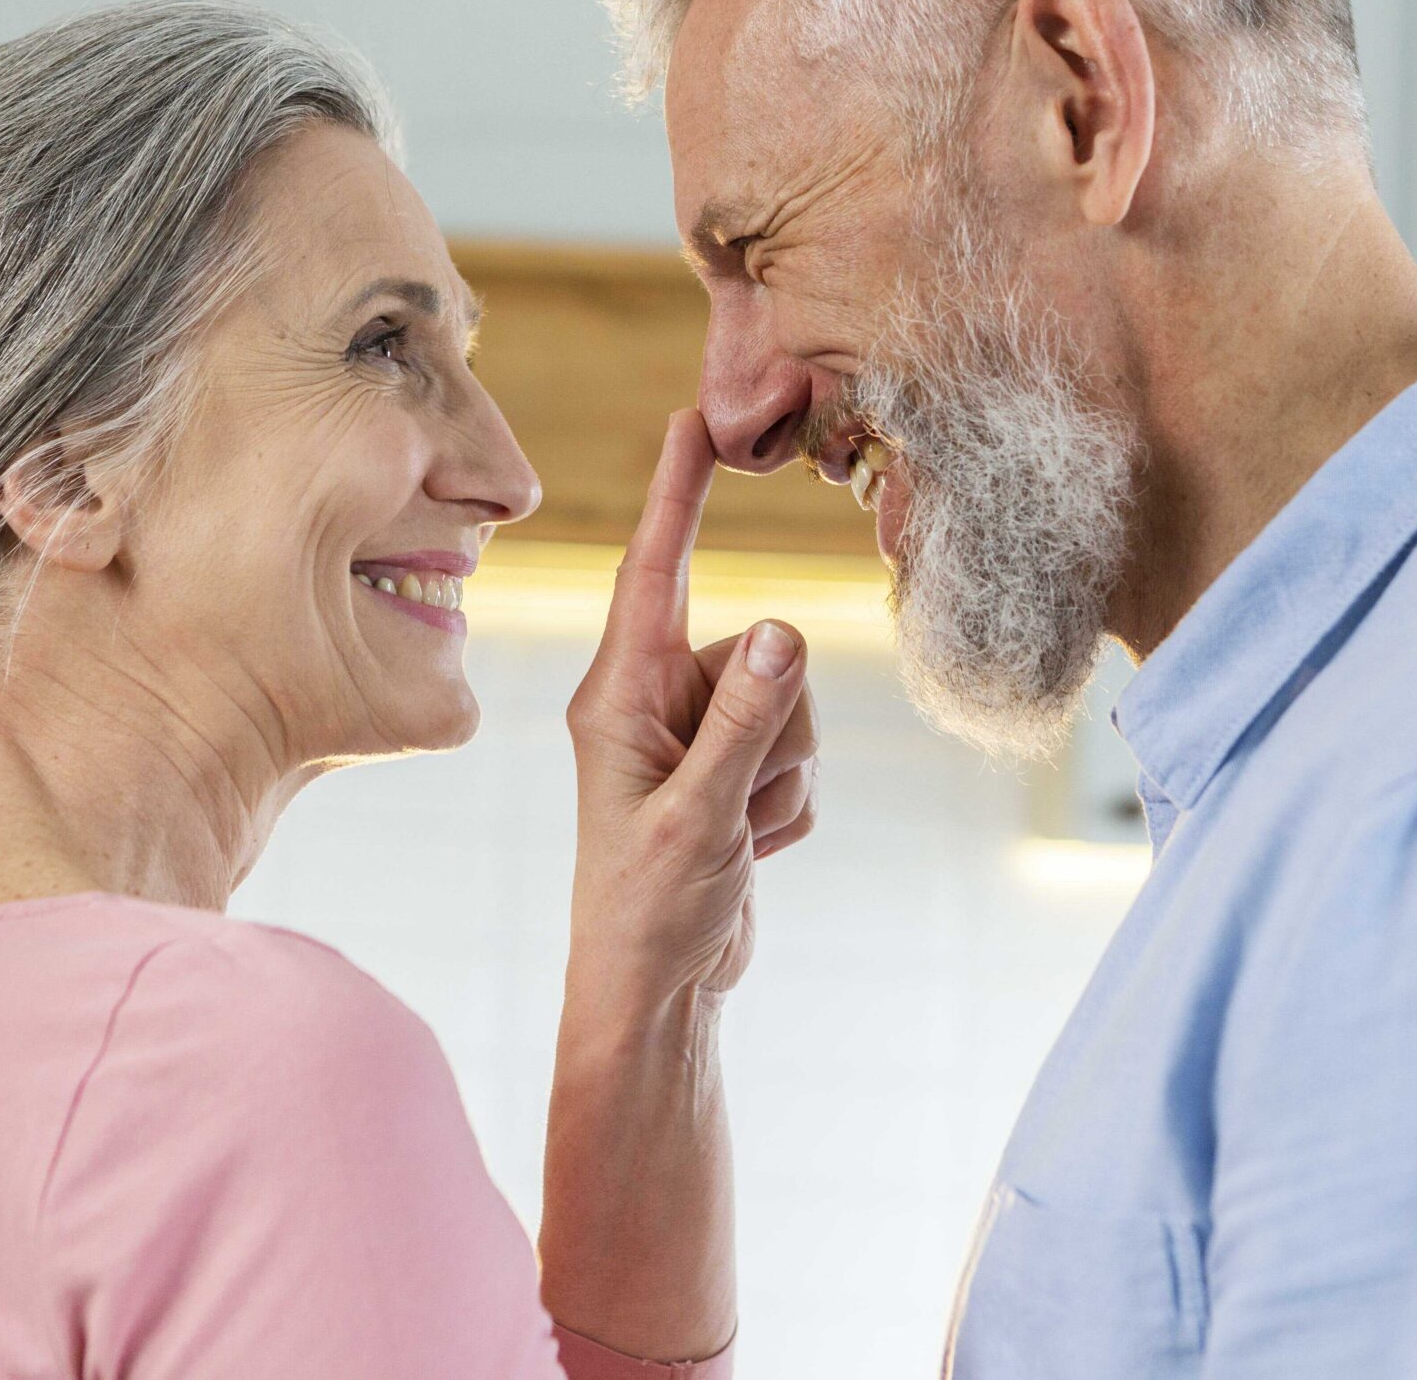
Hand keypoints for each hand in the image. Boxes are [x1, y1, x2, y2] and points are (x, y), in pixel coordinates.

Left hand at [565, 411, 818, 1002]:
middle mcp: (652, 700)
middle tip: (731, 806)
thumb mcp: (698, 814)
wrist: (657, 996)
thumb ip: (745, 720)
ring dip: (783, 776)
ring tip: (735, 834)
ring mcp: (693, 736)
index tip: (693, 419)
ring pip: (790, 705)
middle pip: (757, 654)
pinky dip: (788, 804)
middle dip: (771, 729)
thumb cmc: (646, 911)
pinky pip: (799, 754)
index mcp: (618, 694)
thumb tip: (785, 626)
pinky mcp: (730, 771)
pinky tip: (747, 851)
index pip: (652, 569)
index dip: (676, 491)